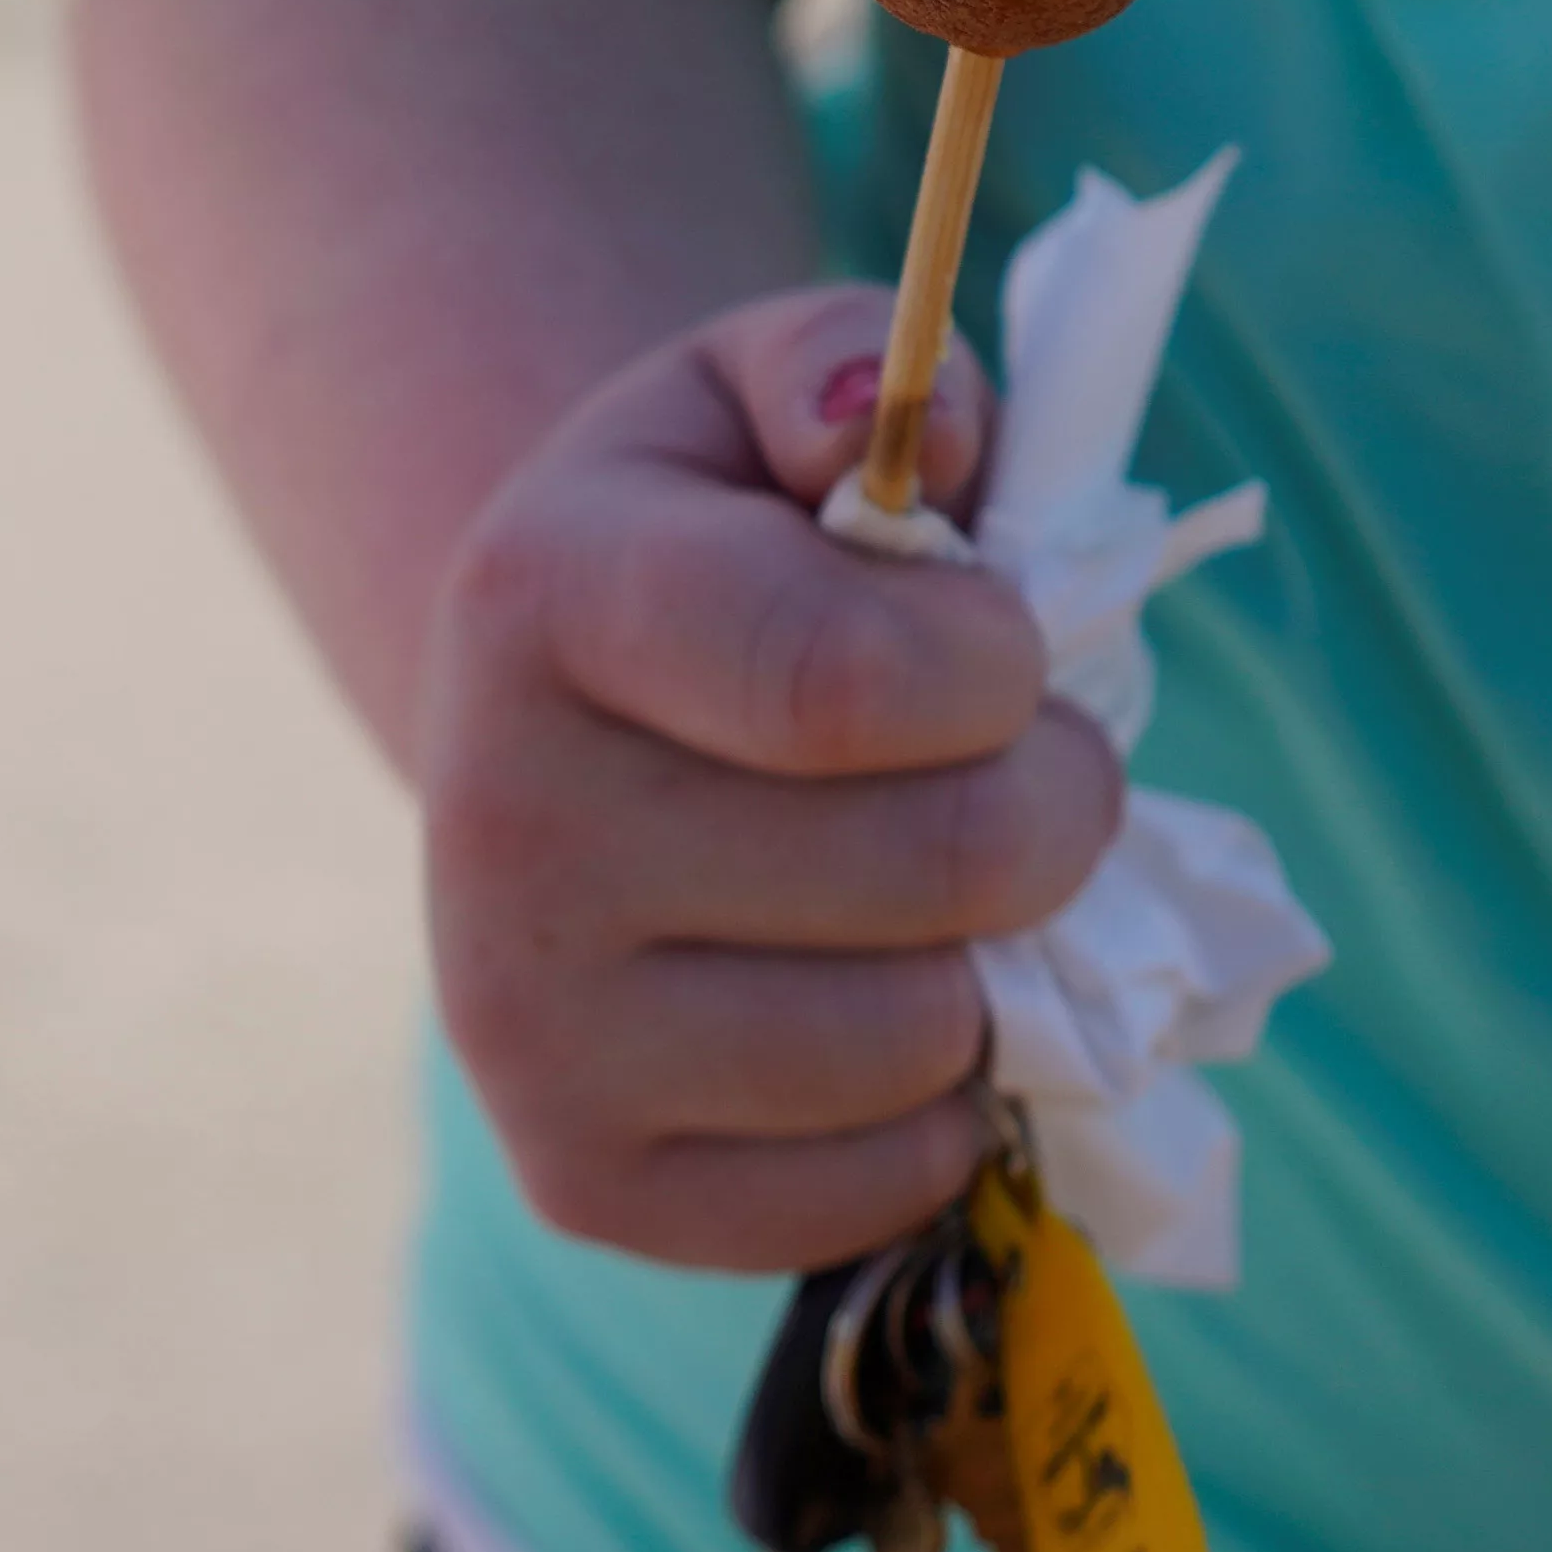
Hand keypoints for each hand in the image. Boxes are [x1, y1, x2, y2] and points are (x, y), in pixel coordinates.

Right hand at [417, 282, 1112, 1272]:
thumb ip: (855, 364)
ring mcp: (523, 1029)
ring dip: (996, 964)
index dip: (996, 664)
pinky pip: (885, 1187)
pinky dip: (939, 1109)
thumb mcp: (753, 398)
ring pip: (924, 1044)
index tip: (1001, 641)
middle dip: (1053, 804)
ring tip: (933, 886)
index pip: (837, 679)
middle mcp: (498, 826)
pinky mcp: (579, 1181)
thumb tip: (914, 434)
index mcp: (538, 596)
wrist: (548, 729)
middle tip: (1018, 764)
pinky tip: (872, 1004)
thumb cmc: (704, 542)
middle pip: (936, 869)